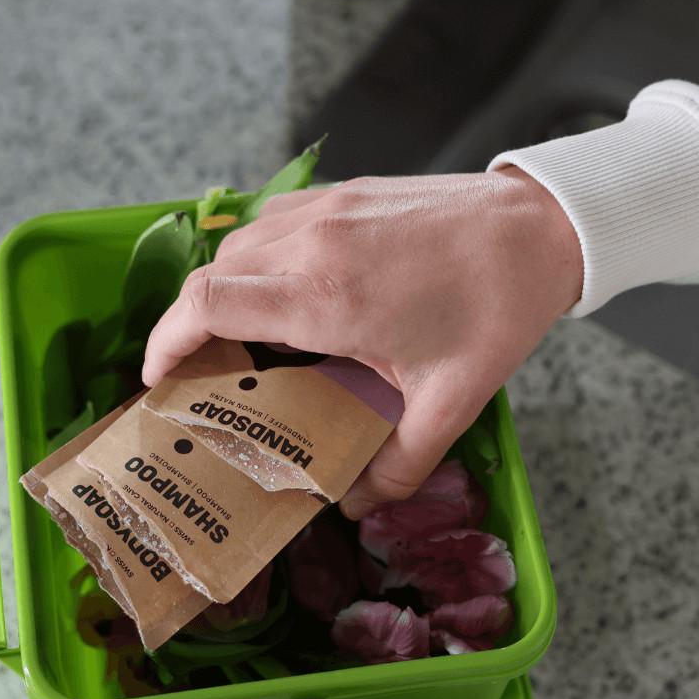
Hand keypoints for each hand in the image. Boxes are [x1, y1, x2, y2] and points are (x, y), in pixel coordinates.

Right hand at [142, 168, 581, 518]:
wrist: (540, 227)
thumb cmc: (495, 309)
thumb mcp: (449, 403)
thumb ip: (397, 464)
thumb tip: (358, 506)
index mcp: (323, 297)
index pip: (203, 305)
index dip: (164, 343)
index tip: (158, 380)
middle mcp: (308, 243)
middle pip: (209, 277)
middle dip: (188, 327)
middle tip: (202, 375)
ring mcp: (323, 209)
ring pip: (236, 247)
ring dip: (222, 292)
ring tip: (241, 340)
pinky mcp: (342, 192)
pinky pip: (271, 225)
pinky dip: (257, 262)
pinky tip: (287, 296)